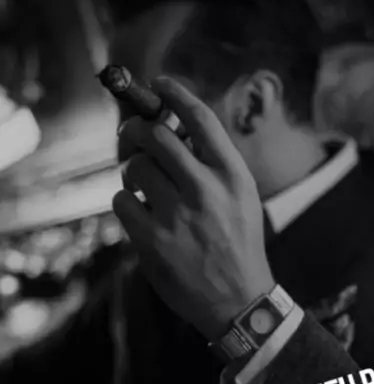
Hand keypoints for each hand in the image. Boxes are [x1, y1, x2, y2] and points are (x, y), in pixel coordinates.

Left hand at [113, 77, 274, 340]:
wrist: (239, 300)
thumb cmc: (237, 241)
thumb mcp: (241, 196)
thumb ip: (212, 162)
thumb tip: (170, 126)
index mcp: (233, 174)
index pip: (201, 118)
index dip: (176, 93)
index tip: (160, 83)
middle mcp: (206, 190)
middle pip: (156, 135)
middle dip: (136, 129)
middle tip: (131, 135)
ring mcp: (178, 216)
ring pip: (134, 167)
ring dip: (131, 171)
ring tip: (141, 184)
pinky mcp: (153, 241)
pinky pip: (121, 202)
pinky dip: (126, 202)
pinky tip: (141, 214)